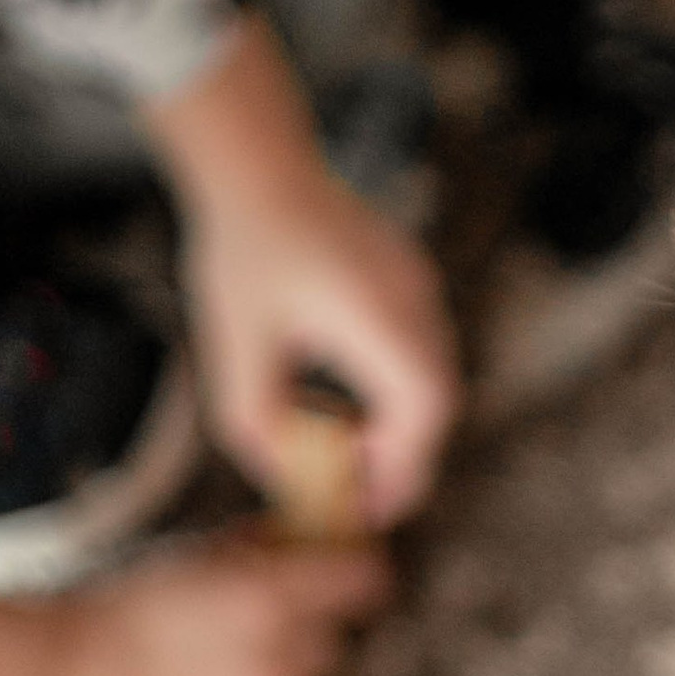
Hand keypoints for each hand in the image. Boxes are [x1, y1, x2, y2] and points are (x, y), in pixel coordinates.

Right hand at [33, 533, 390, 675]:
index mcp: (273, 598)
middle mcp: (281, 662)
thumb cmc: (126, 610)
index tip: (349, 578)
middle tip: (247, 634)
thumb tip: (309, 543)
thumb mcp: (199, 559)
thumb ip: (265, 551)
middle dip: (304, 635)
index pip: (365, 582)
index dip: (357, 575)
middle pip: (332, 645)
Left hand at [182, 152, 458, 526]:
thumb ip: (259, 425)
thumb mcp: (236, 352)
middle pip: (438, 399)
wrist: (258, 167)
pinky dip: (397, 386)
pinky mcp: (407, 274)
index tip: (368, 508)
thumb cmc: (245, 253)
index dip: (402, 469)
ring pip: (434, 373)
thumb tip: (285, 478)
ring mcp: (418, 283)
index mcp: (378, 321)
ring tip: (350, 452)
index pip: (422, 413)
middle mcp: (414, 301)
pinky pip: (419, 345)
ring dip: (402, 420)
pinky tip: (351, 401)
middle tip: (362, 494)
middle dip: (405, 455)